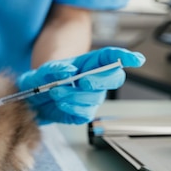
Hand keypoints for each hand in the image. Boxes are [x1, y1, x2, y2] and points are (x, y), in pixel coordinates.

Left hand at [17, 47, 144, 124]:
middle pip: (114, 78)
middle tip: (83, 82)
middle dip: (101, 80)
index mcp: (90, 63)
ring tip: (56, 92)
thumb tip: (68, 71)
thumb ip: (54, 68)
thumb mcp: (44, 69)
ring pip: (96, 98)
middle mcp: (96, 80)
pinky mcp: (84, 112)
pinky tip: (61, 104)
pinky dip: (72, 108)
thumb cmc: (44, 78)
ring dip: (75, 96)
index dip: (125, 57)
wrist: (34, 96)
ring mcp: (92, 97)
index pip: (112, 57)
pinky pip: (85, 113)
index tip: (136, 60)